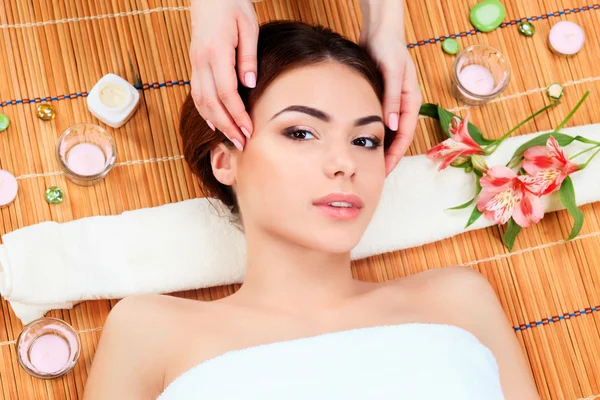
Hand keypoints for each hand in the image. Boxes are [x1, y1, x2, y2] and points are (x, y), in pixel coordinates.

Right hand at [189, 0, 258, 150]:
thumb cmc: (232, 4)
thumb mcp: (248, 26)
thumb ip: (248, 58)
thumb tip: (250, 85)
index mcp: (216, 52)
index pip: (226, 93)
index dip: (238, 115)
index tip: (250, 130)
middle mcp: (201, 60)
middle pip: (211, 103)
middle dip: (227, 126)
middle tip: (242, 143)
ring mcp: (194, 62)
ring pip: (201, 101)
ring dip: (216, 122)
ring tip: (231, 138)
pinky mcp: (194, 63)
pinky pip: (196, 93)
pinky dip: (205, 111)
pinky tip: (215, 123)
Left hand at [360, 24, 421, 175]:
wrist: (380, 31)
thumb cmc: (389, 48)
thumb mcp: (392, 72)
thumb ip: (392, 98)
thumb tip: (392, 126)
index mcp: (411, 102)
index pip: (406, 137)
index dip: (395, 156)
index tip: (385, 171)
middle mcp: (403, 106)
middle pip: (398, 139)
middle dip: (388, 158)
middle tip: (373, 174)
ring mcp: (393, 104)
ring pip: (388, 133)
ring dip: (379, 148)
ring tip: (366, 163)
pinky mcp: (381, 99)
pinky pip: (378, 122)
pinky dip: (371, 134)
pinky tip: (359, 142)